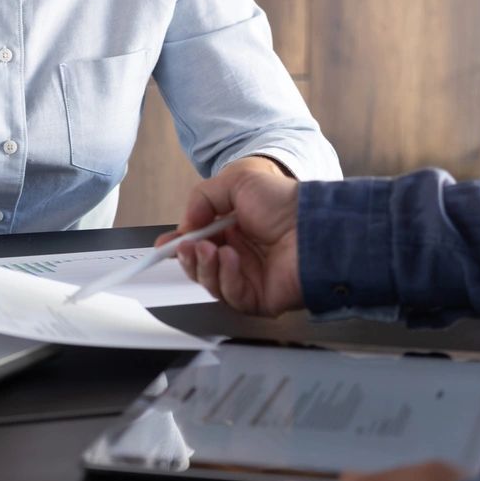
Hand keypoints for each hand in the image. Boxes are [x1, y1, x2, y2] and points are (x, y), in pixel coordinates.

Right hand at [167, 158, 301, 314]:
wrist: (315, 225)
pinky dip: (225, 277)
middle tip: (187, 246)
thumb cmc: (286, 203)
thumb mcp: (237, 182)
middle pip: (200, 267)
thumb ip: (202, 198)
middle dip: (188, 258)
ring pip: (211, 283)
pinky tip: (230, 259)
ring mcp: (251, 278)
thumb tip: (185, 223)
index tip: (164, 245)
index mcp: (235, 230)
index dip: (180, 245)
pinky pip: (231, 295)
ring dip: (204, 266)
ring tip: (209, 249)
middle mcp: (242, 255)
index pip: (199, 244)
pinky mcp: (260, 298)